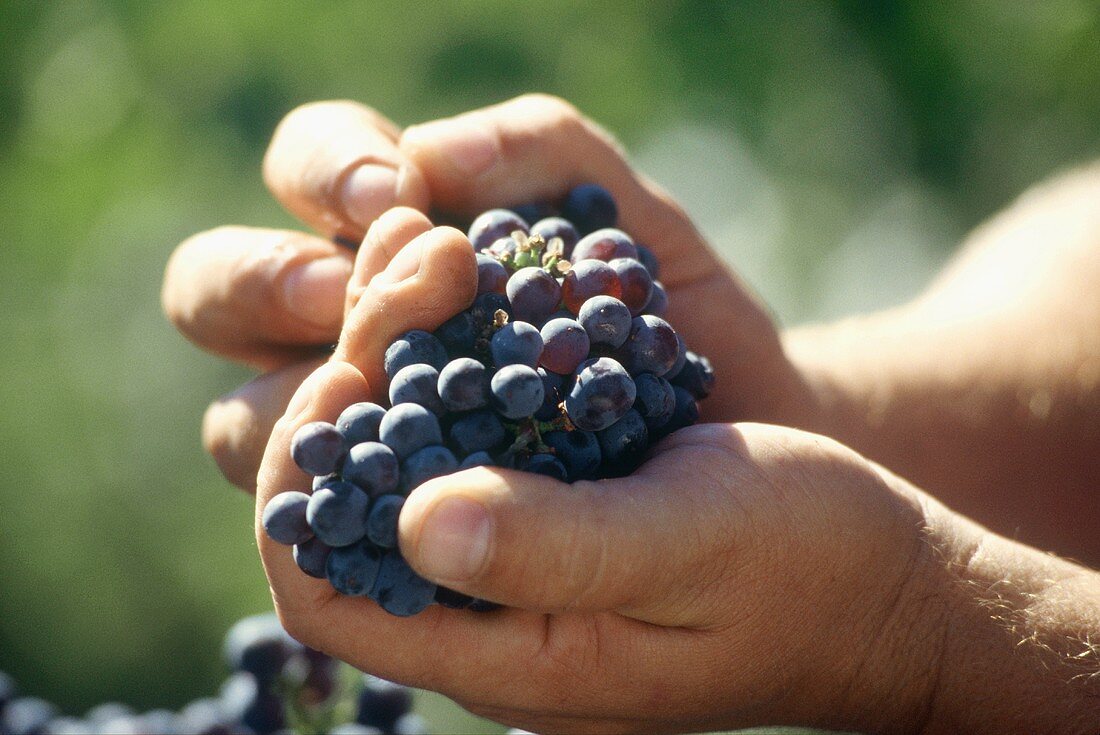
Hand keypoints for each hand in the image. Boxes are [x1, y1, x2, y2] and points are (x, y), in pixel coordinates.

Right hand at [162, 94, 811, 491]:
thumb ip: (547, 158)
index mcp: (394, 229)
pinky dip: (327, 511)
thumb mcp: (633, 225)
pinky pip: (310, 527)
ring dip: (290, 406)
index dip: (327, 169)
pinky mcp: (375, 530)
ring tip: (367, 406)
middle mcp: (345, 326)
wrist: (742, 448)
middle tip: (339, 302)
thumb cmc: (679, 322)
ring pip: (240, 416)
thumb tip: (431, 158)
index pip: (311, 165)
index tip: (400, 202)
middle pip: (217, 288)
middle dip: (264, 284)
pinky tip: (403, 518)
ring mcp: (350, 429)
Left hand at [254, 208, 948, 733]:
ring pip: (398, 452)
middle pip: (345, 505)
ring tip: (434, 247)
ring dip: (397, 346)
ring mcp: (516, 553)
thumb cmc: (806, 567)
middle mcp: (485, 611)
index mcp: (502, 656)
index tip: (347, 366)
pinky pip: (467, 425)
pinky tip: (477, 277)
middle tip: (405, 268)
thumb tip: (414, 523)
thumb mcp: (692, 548)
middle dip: (347, 380)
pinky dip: (456, 347)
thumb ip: (558, 552)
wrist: (883, 574)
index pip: (323, 592)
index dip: (302, 477)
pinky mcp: (554, 499)